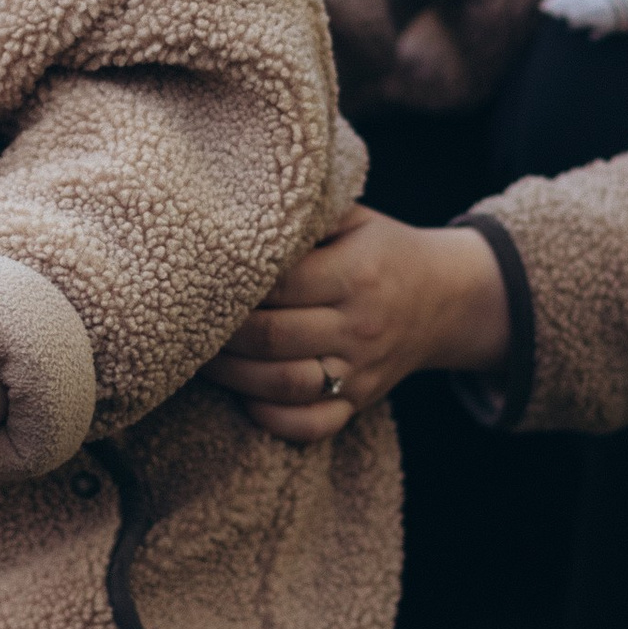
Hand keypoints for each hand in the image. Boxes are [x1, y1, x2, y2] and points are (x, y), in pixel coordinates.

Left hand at [204, 208, 508, 440]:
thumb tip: (235, 203)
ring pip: (286, 385)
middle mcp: (361, 325)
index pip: (280, 283)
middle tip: (182, 323)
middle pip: (274, 337)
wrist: (445, 298)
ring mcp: (362, 370)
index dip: (232, 284)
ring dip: (234, 376)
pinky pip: (312, 425)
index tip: (197, 279)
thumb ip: (305, 214)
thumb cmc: (381, 250)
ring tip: (198, 359)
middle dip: (220, 333)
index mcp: (357, 273)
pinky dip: (272, 419)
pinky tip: (244, 397)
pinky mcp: (360, 402)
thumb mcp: (354, 218)